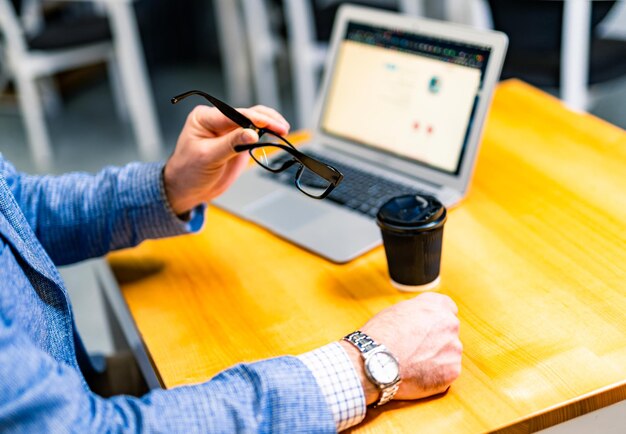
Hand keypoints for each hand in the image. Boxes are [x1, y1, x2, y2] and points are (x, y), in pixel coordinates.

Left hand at [163, 104, 289, 214]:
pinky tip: (277, 134)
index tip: (269, 125)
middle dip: (266, 120)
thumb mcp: (208, 157)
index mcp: (204, 118)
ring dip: (270, 124)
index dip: (254, 118)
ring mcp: (229, 130)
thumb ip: (231, 144)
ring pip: (254, 120)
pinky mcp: (238, 141)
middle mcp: (217, 120)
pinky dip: (267, 133)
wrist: (187, 189)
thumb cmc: (188, 172)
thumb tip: (252, 133)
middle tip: (282, 129)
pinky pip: (255, 132)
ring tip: (283, 130)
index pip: (234, 113)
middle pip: (247, 113)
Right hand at [339, 292, 461, 404]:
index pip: (448, 307)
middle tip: (417, 348)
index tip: (428, 327)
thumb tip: (418, 319)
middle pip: (448, 331)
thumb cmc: (381, 335)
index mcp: (436, 306)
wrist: (377, 362)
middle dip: (436, 339)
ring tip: (413, 363)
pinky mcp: (452, 370)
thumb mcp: (397, 310)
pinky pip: (447, 372)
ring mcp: (453, 348)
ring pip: (448, 353)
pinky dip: (435, 375)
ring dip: (436, 358)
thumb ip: (416, 313)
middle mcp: (449, 324)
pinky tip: (417, 375)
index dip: (436, 318)